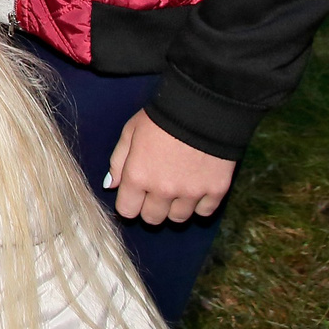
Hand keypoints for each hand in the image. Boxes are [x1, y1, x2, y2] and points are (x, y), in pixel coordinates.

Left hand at [105, 110, 234, 224]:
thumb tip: (111, 186)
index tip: (135, 196)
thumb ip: (118, 162)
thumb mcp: (130, 133)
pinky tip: (197, 188)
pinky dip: (200, 204)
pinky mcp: (216, 191)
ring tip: (177, 188)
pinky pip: (204, 212)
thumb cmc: (160, 118)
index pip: (127, 211)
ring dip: (175, 207)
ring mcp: (191, 193)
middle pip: (152, 219)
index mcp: (138, 176)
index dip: (129, 204)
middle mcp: (163, 190)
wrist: (202, 109)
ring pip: (178, 218)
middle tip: (156, 192)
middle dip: (150, 208)